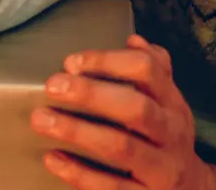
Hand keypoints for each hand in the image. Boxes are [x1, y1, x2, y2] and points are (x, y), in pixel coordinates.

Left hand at [31, 35, 215, 189]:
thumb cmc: (168, 139)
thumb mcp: (169, 104)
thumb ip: (154, 71)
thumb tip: (134, 40)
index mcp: (173, 104)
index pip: (148, 71)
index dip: (108, 61)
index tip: (71, 63)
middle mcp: (172, 134)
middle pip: (136, 108)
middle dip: (92, 94)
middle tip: (53, 85)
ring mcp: (162, 170)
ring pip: (122, 148)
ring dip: (77, 132)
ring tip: (42, 119)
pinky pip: (113, 187)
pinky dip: (80, 173)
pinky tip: (53, 158)